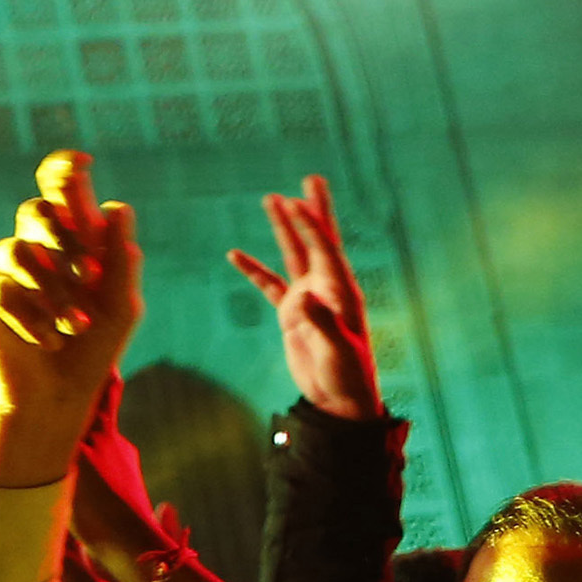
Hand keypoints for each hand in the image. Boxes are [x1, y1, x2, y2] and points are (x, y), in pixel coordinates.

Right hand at [0, 144, 143, 490]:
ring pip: (19, 248)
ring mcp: (0, 267)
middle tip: (90, 277)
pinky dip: (28, 313)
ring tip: (72, 326)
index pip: (58, 192)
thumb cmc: (90, 352)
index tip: (81, 164)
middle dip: (64, 237)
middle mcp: (31, 246)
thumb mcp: (118, 308)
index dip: (63, 171)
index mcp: (66, 243)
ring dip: (53, 290)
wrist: (56, 399)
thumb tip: (118, 207)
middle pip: (36, 210)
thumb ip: (119, 261)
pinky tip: (48, 339)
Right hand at [224, 172, 384, 420]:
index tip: (296, 201)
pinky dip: (253, 269)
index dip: (311, 225)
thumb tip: (304, 297)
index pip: (325, 250)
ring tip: (272, 199)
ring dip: (284, 228)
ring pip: (293, 255)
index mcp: (342, 292)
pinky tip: (234, 254)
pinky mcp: (292, 314)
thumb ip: (323, 322)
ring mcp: (308, 300)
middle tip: (312, 178)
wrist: (339, 403)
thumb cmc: (347, 377)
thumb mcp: (339, 351)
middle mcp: (326, 289)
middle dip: (312, 211)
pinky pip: (269, 285)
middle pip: (317, 241)